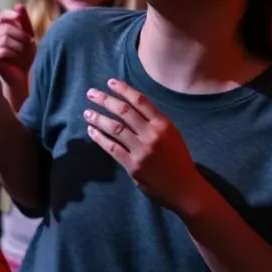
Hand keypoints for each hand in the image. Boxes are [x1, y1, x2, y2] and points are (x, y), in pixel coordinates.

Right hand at [0, 4, 35, 106]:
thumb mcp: (28, 36)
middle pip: (6, 27)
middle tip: (31, 45)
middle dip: (21, 35)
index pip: (2, 15)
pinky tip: (18, 57)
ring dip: (20, 44)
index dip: (12, 15)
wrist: (24, 77)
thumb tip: (18, 4)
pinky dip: (14, 53)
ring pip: (4, 37)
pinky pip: (2, 49)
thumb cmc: (27, 57)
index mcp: (1, 30)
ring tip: (26, 52)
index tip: (21, 20)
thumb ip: (24, 21)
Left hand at [84, 78, 205, 217]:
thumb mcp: (172, 135)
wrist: (185, 188)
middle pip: (124, 112)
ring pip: (115, 128)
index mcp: (163, 124)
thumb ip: (153, 123)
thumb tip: (130, 109)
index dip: (124, 90)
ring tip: (87, 112)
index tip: (110, 82)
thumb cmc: (178, 159)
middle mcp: (152, 134)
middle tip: (91, 93)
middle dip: (105, 100)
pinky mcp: (133, 166)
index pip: (140, 101)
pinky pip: (112, 148)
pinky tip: (92, 131)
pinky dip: (100, 138)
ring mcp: (141, 150)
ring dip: (98, 118)